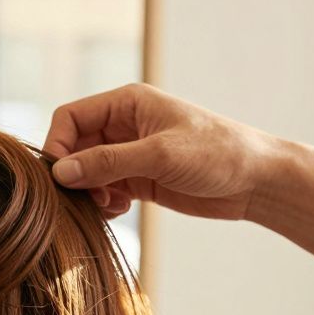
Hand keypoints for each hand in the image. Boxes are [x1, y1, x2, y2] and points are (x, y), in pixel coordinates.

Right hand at [43, 83, 289, 220]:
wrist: (256, 181)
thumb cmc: (217, 154)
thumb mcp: (160, 155)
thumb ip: (108, 162)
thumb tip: (61, 172)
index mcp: (126, 103)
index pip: (70, 117)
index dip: (57, 145)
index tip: (60, 177)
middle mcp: (123, 125)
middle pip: (74, 146)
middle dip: (74, 174)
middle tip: (85, 198)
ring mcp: (130, 153)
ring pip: (86, 171)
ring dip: (88, 192)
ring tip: (108, 206)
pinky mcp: (139, 179)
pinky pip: (103, 190)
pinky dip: (102, 203)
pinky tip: (119, 211)